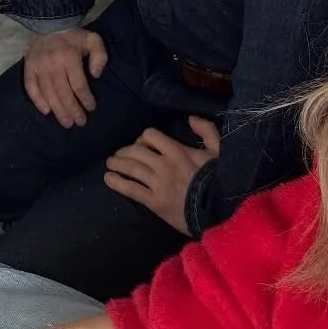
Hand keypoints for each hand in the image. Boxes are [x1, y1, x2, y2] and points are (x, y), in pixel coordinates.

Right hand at [23, 27, 107, 127]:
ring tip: (66, 123)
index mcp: (70, 57)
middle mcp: (53, 64)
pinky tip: (46, 111)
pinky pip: (31, 87)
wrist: (48, 21)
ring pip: (49, 93)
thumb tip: (97, 75)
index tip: (91, 109)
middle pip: (63, 93)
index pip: (78, 85)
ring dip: (58, 110)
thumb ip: (99, 56)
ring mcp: (39, 67)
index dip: (85, 99)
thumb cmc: (73, 35)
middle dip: (73, 110)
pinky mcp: (28, 67)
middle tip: (79, 123)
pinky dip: (38, 101)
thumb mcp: (93, 39)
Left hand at [104, 115, 220, 235]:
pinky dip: (117, 183)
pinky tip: (108, 179)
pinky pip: (131, 189)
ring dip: (117, 164)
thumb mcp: (219, 150)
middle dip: (124, 151)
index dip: (143, 138)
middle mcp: (163, 164)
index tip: (142, 144)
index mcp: (177, 150)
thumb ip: (206, 130)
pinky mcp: (154, 202)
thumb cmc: (219, 179)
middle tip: (118, 155)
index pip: (150, 136)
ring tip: (109, 164)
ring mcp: (157, 183)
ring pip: (131, 168)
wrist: (218, 209)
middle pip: (136, 151)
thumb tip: (190, 118)